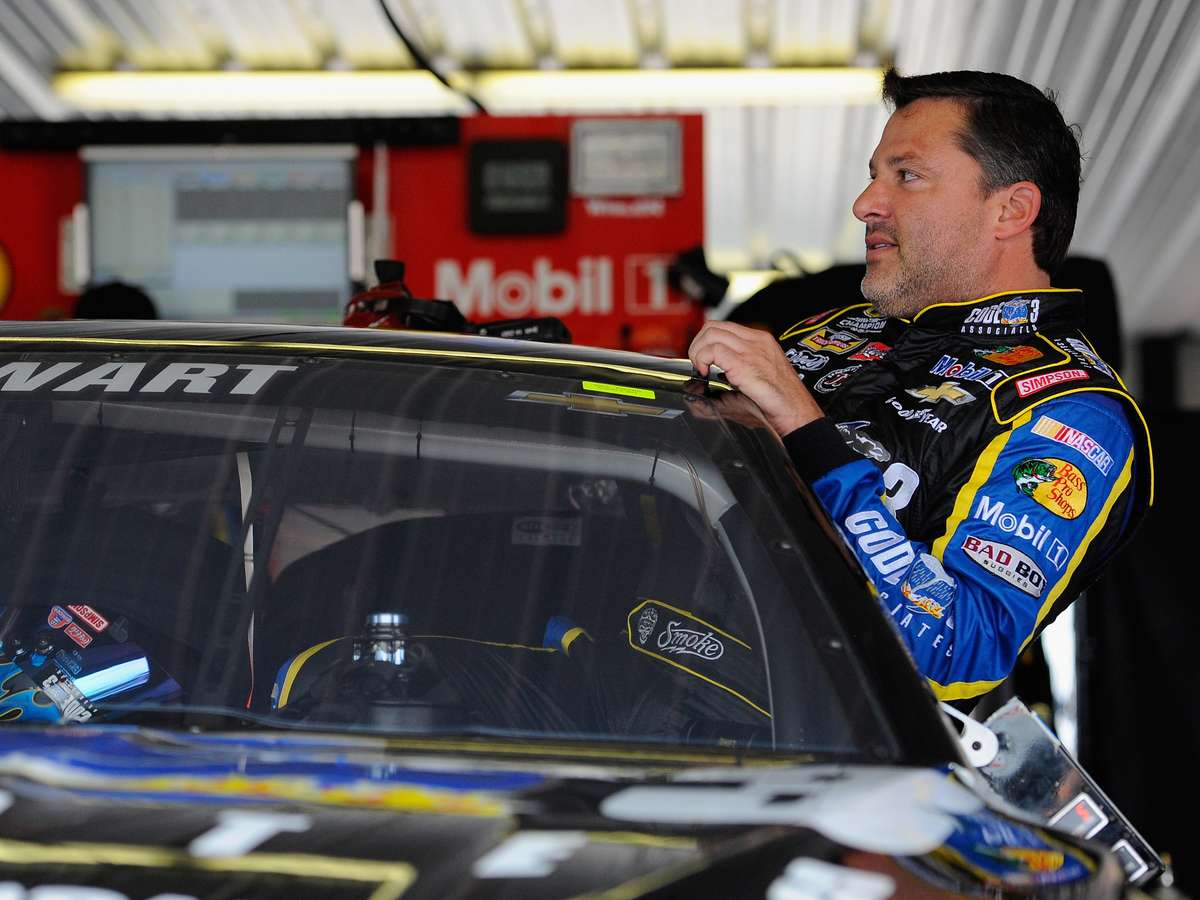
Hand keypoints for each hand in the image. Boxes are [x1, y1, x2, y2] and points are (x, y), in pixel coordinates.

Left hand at [688, 321, 823, 435]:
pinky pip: (712, 350)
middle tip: (699, 364)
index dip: (707, 341)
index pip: (725, 327)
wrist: (796, 412)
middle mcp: (755, 341)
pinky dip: (702, 360)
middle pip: (714, 326)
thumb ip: (736, 372)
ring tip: (702, 369)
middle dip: (698, 344)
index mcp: (761, 341)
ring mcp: (750, 350)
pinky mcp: (743, 363)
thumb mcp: (758, 379)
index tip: (704, 358)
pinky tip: (706, 374)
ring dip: (698, 351)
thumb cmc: (780, 402)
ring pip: (710, 333)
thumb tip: (709, 382)